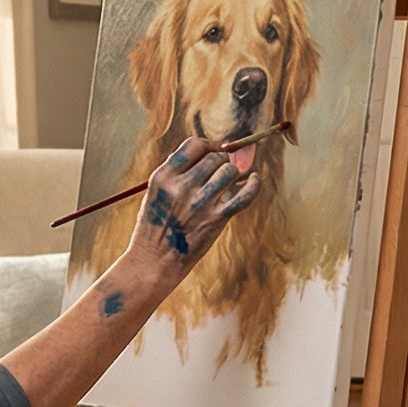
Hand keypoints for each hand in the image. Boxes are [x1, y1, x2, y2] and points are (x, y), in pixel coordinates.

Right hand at [125, 136, 260, 281]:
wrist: (153, 261)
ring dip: (232, 175)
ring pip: (229, 171)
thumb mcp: (157, 192)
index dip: (207, 146)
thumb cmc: (155, 225)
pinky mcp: (216, 220)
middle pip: (215, 158)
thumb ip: (180, 171)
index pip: (195, 145)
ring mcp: (200, 203)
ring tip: (227, 183)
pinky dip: (253, 185)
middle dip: (220, 162)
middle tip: (218, 174)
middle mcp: (182, 186)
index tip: (210, 154)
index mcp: (164, 176)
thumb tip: (212, 149)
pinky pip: (244, 195)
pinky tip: (254, 180)